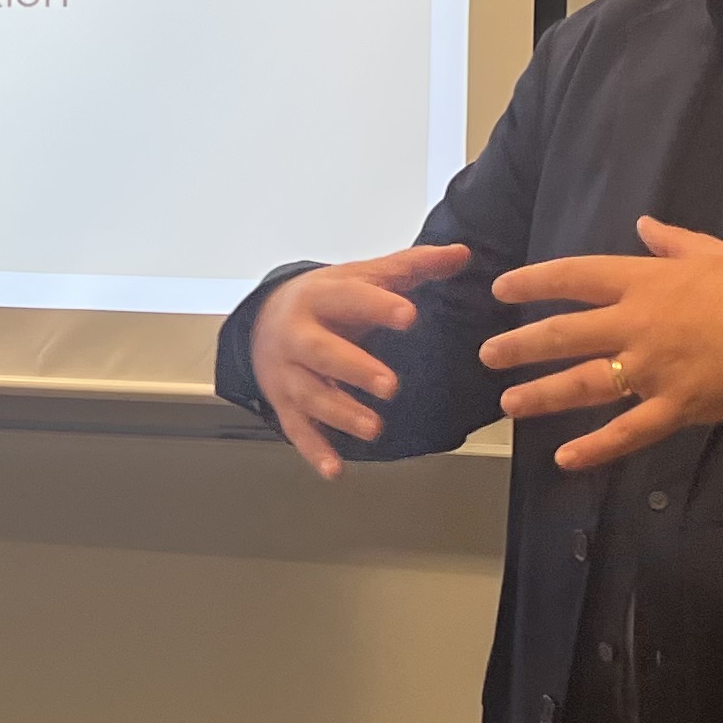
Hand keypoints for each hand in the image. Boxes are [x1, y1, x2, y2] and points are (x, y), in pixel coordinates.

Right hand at [249, 243, 480, 478]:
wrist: (261, 321)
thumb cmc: (325, 300)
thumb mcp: (361, 276)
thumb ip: (411, 266)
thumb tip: (461, 253)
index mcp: (319, 297)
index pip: (350, 298)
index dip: (379, 306)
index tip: (409, 315)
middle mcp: (297, 335)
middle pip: (321, 352)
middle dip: (354, 369)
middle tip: (390, 386)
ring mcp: (287, 373)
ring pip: (311, 394)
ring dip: (341, 413)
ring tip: (374, 429)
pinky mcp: (283, 404)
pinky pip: (298, 430)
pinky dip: (315, 451)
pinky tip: (336, 470)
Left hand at [480, 219, 722, 472]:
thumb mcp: (720, 251)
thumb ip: (673, 242)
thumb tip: (644, 226)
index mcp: (649, 281)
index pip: (576, 277)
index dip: (534, 282)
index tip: (502, 289)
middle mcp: (640, 325)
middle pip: (565, 333)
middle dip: (520, 344)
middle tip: (487, 354)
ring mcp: (655, 370)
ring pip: (584, 383)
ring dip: (541, 394)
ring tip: (508, 403)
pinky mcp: (679, 407)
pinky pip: (628, 432)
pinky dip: (595, 448)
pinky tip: (564, 458)